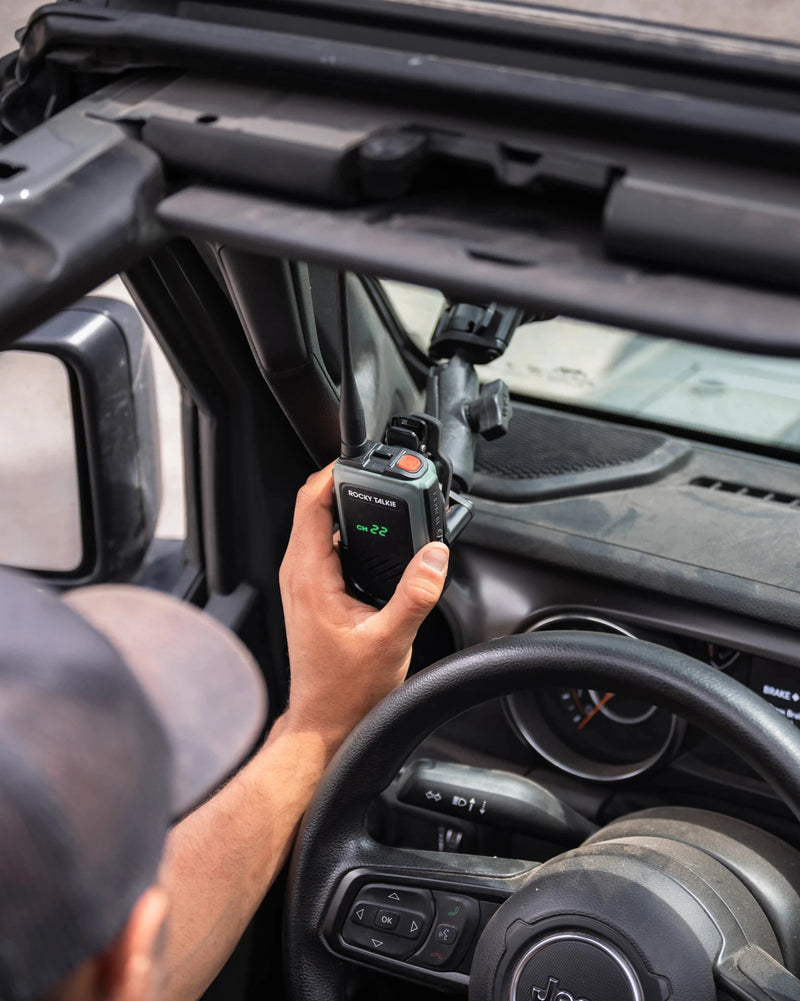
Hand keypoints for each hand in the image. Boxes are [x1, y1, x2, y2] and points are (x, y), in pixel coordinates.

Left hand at [279, 463, 448, 746]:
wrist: (326, 721)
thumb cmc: (346, 690)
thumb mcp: (391, 640)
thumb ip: (416, 594)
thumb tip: (435, 555)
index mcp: (309, 576)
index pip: (312, 502)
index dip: (335, 473)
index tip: (364, 462)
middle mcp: (299, 573)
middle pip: (316, 506)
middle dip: (349, 485)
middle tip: (383, 476)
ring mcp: (303, 581)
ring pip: (320, 524)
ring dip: (350, 508)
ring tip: (384, 500)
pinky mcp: (313, 591)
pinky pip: (326, 544)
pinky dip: (350, 531)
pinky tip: (377, 539)